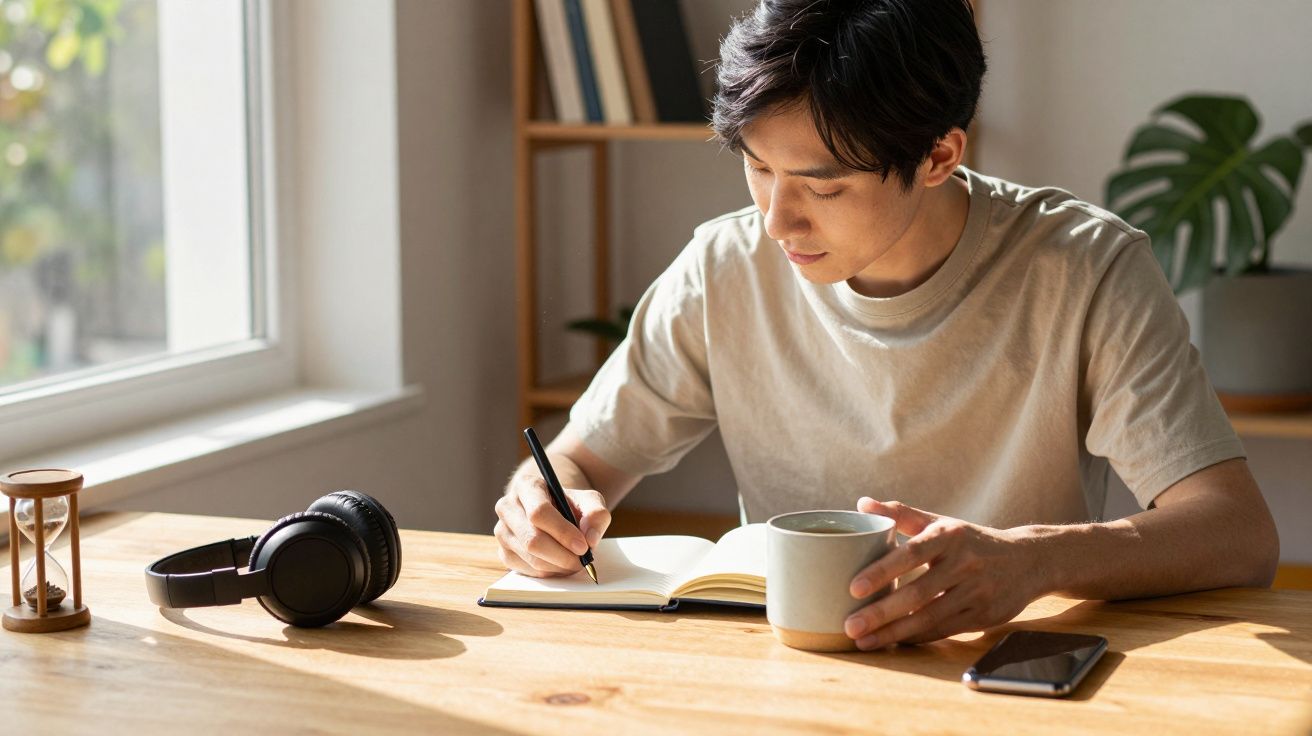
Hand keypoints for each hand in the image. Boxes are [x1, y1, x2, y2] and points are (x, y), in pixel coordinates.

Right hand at [493, 471, 610, 577]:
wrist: (552, 511)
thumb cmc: (569, 505)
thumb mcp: (589, 501)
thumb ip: (596, 514)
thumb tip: (590, 539)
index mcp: (527, 486)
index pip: (539, 512)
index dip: (562, 532)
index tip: (583, 546)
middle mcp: (507, 507)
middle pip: (532, 540)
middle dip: (562, 555)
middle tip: (583, 561)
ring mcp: (502, 531)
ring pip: (531, 558)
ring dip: (558, 566)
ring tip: (575, 561)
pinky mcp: (503, 552)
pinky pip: (527, 570)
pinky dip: (549, 572)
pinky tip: (560, 564)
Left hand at [843, 497, 1038, 648]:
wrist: (1028, 560)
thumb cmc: (970, 540)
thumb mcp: (941, 522)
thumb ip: (901, 514)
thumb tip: (862, 504)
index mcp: (949, 536)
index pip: (911, 554)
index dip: (882, 572)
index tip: (853, 588)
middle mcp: (964, 563)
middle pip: (917, 593)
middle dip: (881, 613)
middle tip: (850, 625)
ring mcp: (976, 592)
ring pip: (929, 617)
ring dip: (894, 632)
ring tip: (863, 641)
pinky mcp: (984, 616)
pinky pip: (943, 630)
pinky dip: (916, 637)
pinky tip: (892, 642)